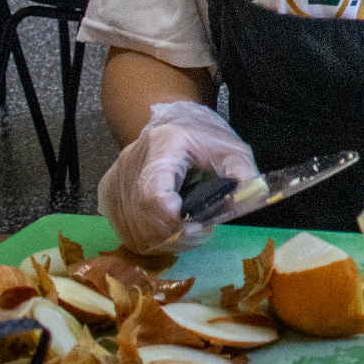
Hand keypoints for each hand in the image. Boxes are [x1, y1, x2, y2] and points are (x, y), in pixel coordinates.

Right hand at [97, 100, 257, 253]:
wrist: (172, 122)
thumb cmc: (201, 136)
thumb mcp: (229, 148)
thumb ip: (242, 171)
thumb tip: (255, 194)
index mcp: (163, 146)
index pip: (153, 195)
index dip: (174, 223)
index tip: (200, 228)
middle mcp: (131, 161)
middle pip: (141, 218)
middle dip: (173, 236)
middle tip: (199, 233)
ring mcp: (116, 178)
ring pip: (130, 231)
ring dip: (160, 241)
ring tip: (185, 230)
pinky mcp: (108, 192)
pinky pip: (123, 230)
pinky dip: (146, 238)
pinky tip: (166, 228)